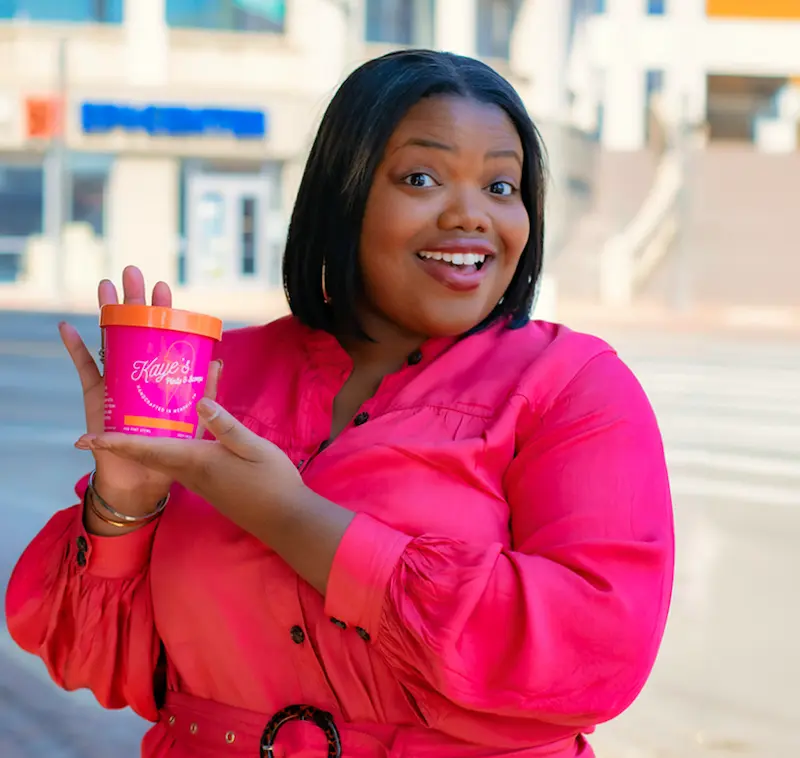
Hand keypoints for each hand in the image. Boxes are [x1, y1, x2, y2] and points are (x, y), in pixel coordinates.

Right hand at [62, 265, 221, 515]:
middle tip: (133, 271)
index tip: (165, 288)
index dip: (163, 311)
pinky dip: (76, 348)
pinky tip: (68, 327)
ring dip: (106, 312)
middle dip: (134, 299)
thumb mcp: (197, 417)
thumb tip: (218, 361)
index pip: (162, 334)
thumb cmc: (174, 446)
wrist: (146, 475)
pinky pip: (85, 368)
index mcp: (162, 372)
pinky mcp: (98, 395)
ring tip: (105, 285)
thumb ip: (208, 392)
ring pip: (109, 338)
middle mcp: (138, 370)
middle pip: (135, 327)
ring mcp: (116, 379)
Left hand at [76, 399, 304, 537]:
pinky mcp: (208, 485)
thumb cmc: (272, 482)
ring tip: (129, 426)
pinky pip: (177, 463)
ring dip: (141, 446)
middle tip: (98, 430)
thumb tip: (200, 403)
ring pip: (161, 459)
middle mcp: (191, 472)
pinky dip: (164, 449)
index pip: (149, 450)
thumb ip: (227, 427)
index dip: (117, 443)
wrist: (285, 519)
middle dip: (121, 443)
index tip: (87, 438)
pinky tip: (172, 437)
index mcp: (197, 460)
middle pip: (148, 455)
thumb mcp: (255, 448)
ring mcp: (199, 482)